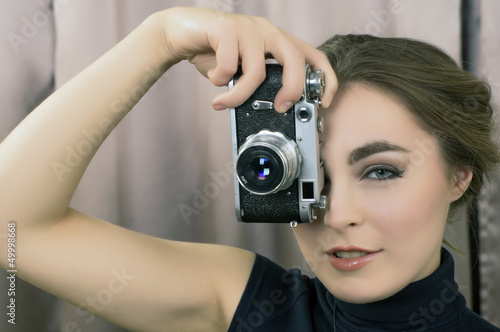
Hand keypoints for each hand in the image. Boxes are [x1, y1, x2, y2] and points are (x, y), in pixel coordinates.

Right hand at [159, 7, 336, 111]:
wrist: (181, 32)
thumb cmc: (215, 53)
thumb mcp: (243, 71)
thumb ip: (260, 84)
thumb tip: (276, 110)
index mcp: (277, 41)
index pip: (313, 56)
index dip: (326, 79)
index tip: (323, 102)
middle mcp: (268, 31)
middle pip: (295, 60)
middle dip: (292, 89)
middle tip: (280, 108)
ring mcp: (248, 28)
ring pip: (257, 71)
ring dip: (239, 95)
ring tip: (223, 102)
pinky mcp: (226, 29)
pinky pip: (229, 67)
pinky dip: (219, 81)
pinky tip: (213, 77)